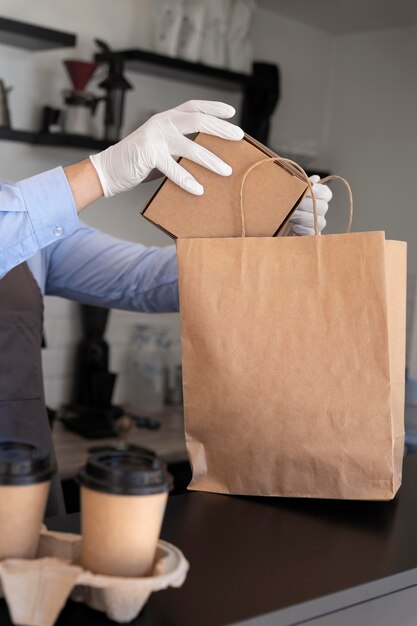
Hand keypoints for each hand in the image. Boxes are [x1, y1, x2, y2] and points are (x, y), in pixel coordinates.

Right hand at [90, 100, 243, 196]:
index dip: (213, 107)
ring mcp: (154, 137)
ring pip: (190, 146)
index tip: (231, 113)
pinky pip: (173, 168)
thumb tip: (209, 159)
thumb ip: (181, 149)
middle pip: (198, 121)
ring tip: (226, 171)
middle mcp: (161, 123)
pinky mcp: (148, 153)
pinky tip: (199, 189)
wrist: (108, 170)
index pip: (193, 107)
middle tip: (239, 137)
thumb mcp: (163, 150)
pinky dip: (187, 179)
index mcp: (166, 119)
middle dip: (220, 129)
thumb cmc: (139, 163)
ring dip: (211, 159)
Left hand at [289, 175, 331, 235]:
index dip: (320, 191)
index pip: (327, 194)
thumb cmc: (283, 205)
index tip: (311, 189)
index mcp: (317, 199)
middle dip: (307, 205)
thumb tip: (315, 179)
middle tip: (294, 204)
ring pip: (319, 221)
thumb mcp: (289, 193)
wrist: (273, 223)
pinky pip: (313, 233)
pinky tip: (294, 227)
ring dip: (303, 217)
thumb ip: (301, 185)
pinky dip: (303, 229)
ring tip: (291, 216)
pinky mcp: (310, 236)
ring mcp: (316, 224)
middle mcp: (319, 211)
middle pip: (323, 207)